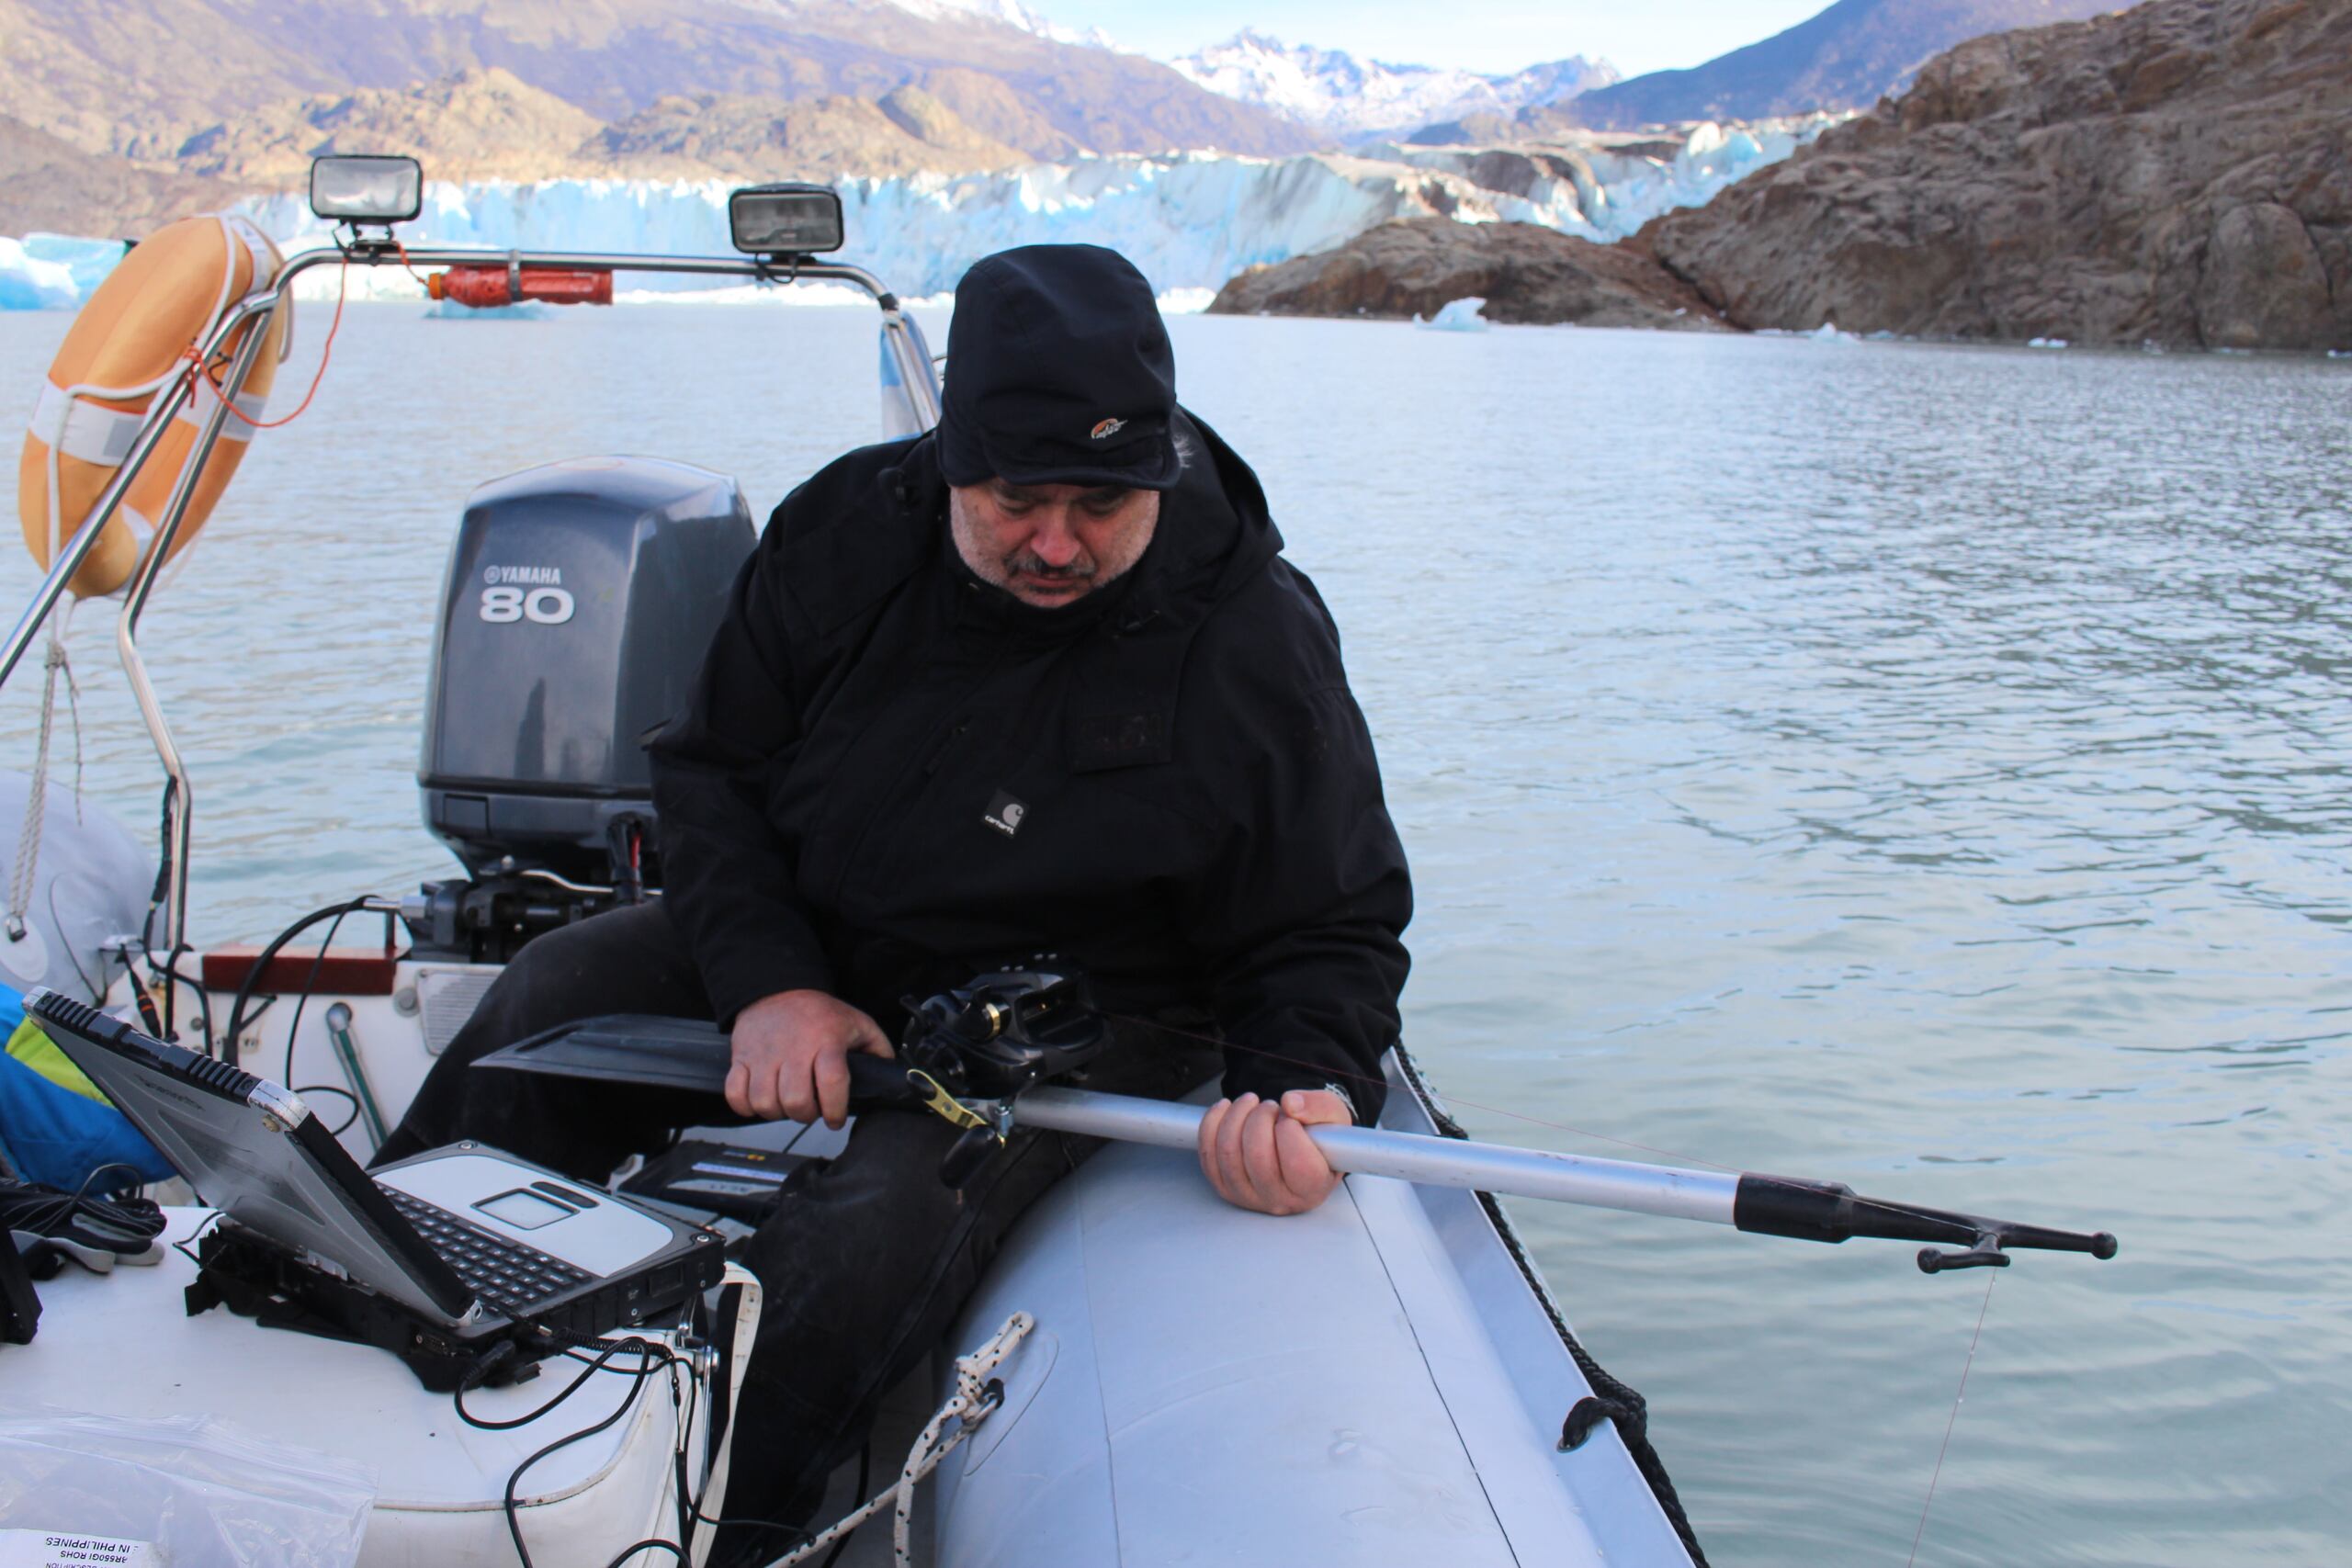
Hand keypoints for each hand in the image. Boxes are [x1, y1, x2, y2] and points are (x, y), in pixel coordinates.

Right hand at [726, 989, 892, 1127]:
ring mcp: (764, 1054)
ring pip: (765, 1102)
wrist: (776, 987)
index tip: (835, 1118)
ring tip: (786, 1104)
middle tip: (811, 1109)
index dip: (836, 1109)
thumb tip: (892, 1076)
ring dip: (777, 1113)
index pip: (833, 1082)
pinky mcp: (741, 1057)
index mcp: (826, 1040)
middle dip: (806, 1115)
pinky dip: (745, 1106)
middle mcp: (794, 1049)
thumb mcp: (857, 1023)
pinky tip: (760, 1101)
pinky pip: (735, 1094)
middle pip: (796, 1101)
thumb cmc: (819, 1012)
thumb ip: (878, 1049)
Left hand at [1197, 1089, 1350, 1215]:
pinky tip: (1227, 1108)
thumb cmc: (1321, 1138)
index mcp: (1313, 1188)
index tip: (1290, 1119)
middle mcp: (1279, 1200)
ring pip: (1229, 1153)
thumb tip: (1290, 1105)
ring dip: (1237, 1115)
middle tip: (1271, 1107)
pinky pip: (1208, 1154)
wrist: (1302, 1150)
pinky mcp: (1224, 1186)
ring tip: (1253, 1104)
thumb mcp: (1335, 1118)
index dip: (1290, 1131)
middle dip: (1261, 1117)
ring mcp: (1247, 1196)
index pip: (1298, 1163)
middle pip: (1258, 1156)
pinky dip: (1212, 1123)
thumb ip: (1320, 1107)